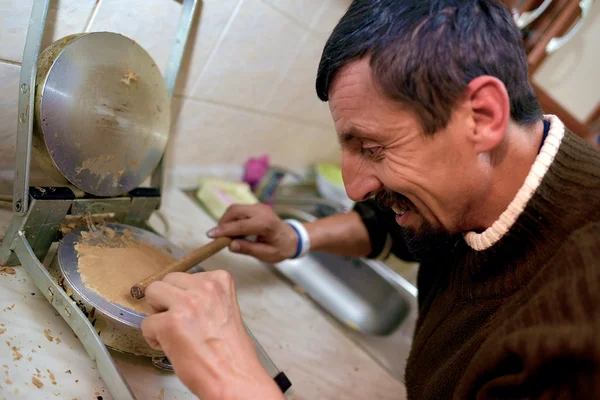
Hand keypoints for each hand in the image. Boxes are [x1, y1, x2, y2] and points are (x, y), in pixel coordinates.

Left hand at [141, 271, 283, 399]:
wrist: (233, 377)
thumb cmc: (231, 352)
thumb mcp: (227, 309)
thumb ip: (208, 297)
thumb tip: (182, 295)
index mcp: (220, 281)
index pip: (187, 276)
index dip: (183, 295)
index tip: (190, 310)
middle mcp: (203, 287)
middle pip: (167, 280)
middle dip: (167, 300)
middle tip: (177, 321)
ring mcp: (186, 303)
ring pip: (152, 293)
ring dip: (157, 312)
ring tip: (171, 330)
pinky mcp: (169, 323)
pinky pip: (146, 322)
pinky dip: (152, 336)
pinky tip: (169, 346)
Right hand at [207, 204, 297, 262]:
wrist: (293, 238)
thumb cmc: (280, 248)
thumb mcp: (266, 254)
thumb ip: (248, 249)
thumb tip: (230, 245)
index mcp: (265, 224)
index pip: (240, 225)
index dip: (223, 230)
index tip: (210, 235)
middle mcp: (261, 211)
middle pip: (234, 211)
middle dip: (223, 223)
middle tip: (219, 237)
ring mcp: (259, 206)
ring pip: (235, 208)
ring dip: (227, 220)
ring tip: (227, 235)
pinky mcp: (256, 207)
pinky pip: (239, 210)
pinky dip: (232, 219)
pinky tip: (235, 230)